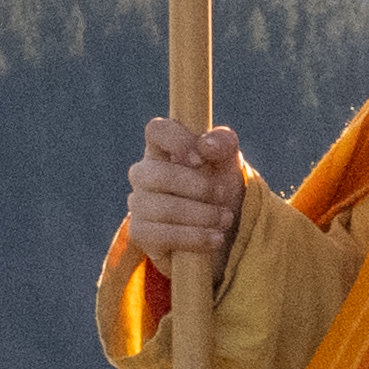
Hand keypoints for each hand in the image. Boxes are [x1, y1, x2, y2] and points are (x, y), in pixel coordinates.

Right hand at [119, 118, 248, 267]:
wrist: (220, 232)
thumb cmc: (219, 189)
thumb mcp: (229, 163)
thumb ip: (223, 143)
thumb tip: (206, 144)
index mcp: (163, 148)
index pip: (157, 130)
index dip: (177, 141)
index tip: (200, 160)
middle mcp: (144, 173)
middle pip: (155, 174)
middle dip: (196, 187)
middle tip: (223, 196)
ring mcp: (139, 204)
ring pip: (162, 208)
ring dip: (201, 215)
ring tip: (225, 220)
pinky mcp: (140, 233)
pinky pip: (161, 236)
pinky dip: (194, 237)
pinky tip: (215, 239)